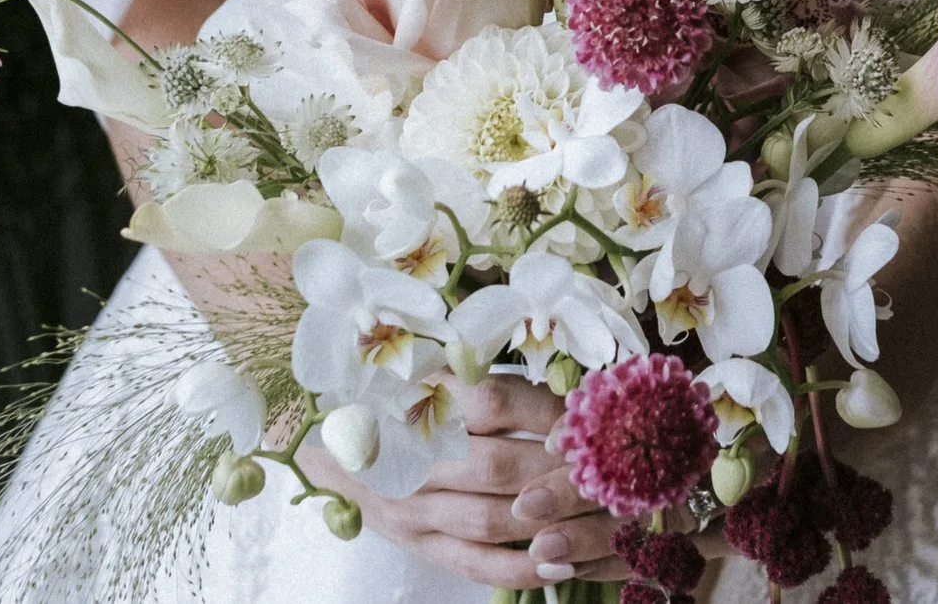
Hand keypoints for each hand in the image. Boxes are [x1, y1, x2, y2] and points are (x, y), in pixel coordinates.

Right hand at [299, 375, 631, 587]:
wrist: (326, 438)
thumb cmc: (402, 395)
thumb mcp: (439, 370)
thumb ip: (496, 382)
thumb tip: (578, 397)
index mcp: (419, 396)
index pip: (494, 401)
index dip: (547, 412)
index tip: (588, 419)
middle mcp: (411, 454)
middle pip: (498, 466)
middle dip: (561, 472)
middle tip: (611, 470)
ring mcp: (411, 506)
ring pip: (491, 519)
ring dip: (552, 519)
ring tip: (600, 514)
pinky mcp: (417, 543)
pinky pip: (476, 564)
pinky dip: (523, 567)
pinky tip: (563, 560)